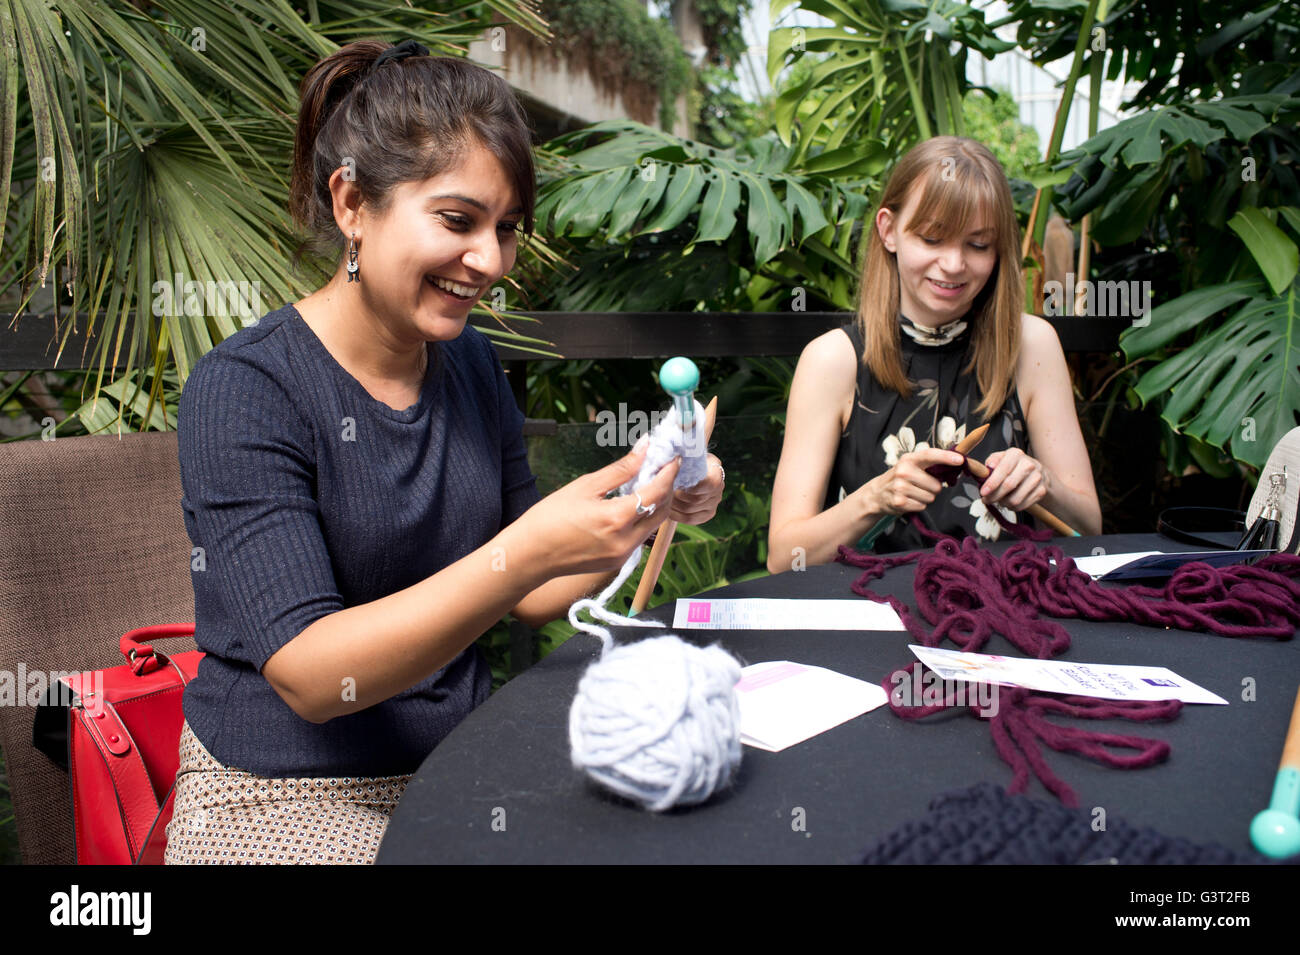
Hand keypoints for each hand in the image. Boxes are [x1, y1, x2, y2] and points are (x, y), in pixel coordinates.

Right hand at [517, 444, 679, 575]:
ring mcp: (623, 556)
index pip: (657, 492)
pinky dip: (641, 519)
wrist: (530, 555)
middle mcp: (625, 541)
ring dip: (655, 504)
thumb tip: (645, 448)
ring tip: (646, 484)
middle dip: (666, 488)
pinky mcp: (617, 563)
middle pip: (662, 511)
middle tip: (661, 469)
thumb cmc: (550, 517)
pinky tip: (631, 505)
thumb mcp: (585, 486)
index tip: (672, 458)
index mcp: (617, 519)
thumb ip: (620, 469)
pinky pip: (639, 538)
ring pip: (653, 526)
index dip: (668, 473)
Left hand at [669, 454, 723, 523]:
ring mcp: (714, 503)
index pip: (707, 485)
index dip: (690, 487)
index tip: (674, 482)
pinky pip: (690, 519)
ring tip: (662, 498)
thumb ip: (684, 454)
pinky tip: (667, 509)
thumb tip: (671, 454)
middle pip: (695, 500)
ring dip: (674, 505)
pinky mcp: (707, 514)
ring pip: (690, 510)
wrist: (696, 469)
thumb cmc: (690, 459)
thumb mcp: (690, 453)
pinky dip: (676, 515)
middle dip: (676, 496)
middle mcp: (719, 490)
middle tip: (662, 491)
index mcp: (717, 473)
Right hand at [867, 446, 964, 515]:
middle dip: (933, 488)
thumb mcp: (912, 466)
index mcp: (909, 459)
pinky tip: (908, 500)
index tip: (960, 460)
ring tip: (913, 493)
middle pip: (936, 485)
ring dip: (925, 497)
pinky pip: (922, 506)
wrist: (877, 493)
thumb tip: (956, 463)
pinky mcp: (899, 502)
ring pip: (930, 497)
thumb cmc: (900, 478)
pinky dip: (918, 505)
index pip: (930, 455)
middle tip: (920, 486)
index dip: (946, 457)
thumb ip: (931, 465)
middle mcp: (903, 471)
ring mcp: (900, 487)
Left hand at [980, 447, 1049, 510]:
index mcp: (1016, 454)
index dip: (992, 483)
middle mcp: (1028, 464)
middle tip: (986, 500)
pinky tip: (1009, 502)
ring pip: (1015, 499)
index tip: (983, 492)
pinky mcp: (1041, 491)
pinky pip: (1022, 505)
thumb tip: (986, 470)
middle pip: (1009, 485)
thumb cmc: (1013, 466)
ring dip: (1003, 503)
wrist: (1037, 472)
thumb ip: (991, 462)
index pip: (1003, 469)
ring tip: (999, 500)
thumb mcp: (1000, 459)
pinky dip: (1012, 507)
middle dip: (994, 496)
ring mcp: (1037, 478)